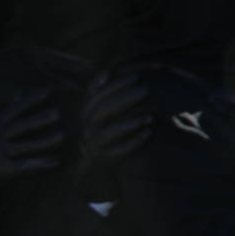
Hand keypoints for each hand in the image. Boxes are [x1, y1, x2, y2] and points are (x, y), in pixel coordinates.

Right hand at [0, 91, 63, 195]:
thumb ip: (7, 110)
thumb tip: (20, 91)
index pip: (12, 110)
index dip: (29, 101)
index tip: (46, 93)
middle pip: (20, 127)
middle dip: (39, 119)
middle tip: (57, 113)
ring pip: (25, 147)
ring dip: (45, 141)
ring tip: (61, 136)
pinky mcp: (3, 171)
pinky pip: (25, 166)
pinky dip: (41, 164)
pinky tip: (56, 162)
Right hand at [76, 73, 152, 199]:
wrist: (90, 163)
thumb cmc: (98, 130)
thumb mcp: (94, 110)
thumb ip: (98, 92)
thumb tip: (106, 72)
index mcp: (86, 113)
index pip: (99, 95)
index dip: (117, 84)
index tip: (136, 76)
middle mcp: (87, 127)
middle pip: (105, 110)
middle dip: (125, 99)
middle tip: (145, 90)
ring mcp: (95, 143)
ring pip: (109, 132)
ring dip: (129, 123)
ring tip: (148, 117)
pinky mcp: (105, 158)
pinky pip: (119, 150)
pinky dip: (134, 141)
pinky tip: (148, 133)